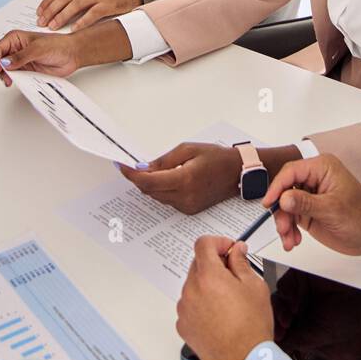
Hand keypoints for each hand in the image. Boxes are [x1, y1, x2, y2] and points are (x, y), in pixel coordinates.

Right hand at [0, 29, 88, 85]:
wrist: (72, 54)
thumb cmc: (58, 44)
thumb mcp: (38, 49)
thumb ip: (21, 56)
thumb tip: (6, 62)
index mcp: (16, 38)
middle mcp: (16, 49)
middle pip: (0, 61)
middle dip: (0, 69)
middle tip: (6, 77)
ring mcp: (21, 61)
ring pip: (6, 70)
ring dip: (6, 76)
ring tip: (10, 81)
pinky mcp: (27, 70)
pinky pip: (17, 77)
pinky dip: (15, 80)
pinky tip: (18, 82)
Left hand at [36, 0, 141, 30]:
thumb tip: (59, 1)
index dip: (48, 0)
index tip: (40, 10)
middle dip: (51, 10)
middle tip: (42, 21)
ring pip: (76, 4)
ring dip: (62, 16)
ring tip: (54, 26)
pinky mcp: (109, 4)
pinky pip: (93, 13)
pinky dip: (82, 21)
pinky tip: (74, 28)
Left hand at [119, 142, 241, 213]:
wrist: (237, 172)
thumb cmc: (216, 157)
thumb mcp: (187, 150)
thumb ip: (164, 161)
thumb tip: (144, 167)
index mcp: (185, 180)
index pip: (149, 181)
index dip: (132, 175)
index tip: (122, 166)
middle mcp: (185, 197)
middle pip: (150, 191)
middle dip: (138, 179)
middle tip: (131, 166)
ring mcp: (188, 206)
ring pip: (157, 197)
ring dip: (149, 185)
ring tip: (147, 170)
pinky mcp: (190, 209)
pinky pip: (167, 200)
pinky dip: (161, 190)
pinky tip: (163, 179)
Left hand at [176, 235, 273, 359]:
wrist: (244, 359)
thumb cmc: (251, 328)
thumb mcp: (255, 287)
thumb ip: (242, 262)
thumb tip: (237, 251)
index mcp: (209, 276)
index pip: (203, 243)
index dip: (218, 242)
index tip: (228, 248)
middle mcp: (192, 290)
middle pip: (198, 263)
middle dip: (214, 264)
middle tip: (232, 274)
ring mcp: (185, 308)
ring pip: (193, 284)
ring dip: (206, 284)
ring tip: (227, 300)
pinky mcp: (183, 324)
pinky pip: (189, 304)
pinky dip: (200, 303)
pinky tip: (218, 313)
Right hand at [264, 154, 360, 255]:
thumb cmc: (360, 217)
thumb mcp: (332, 209)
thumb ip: (305, 203)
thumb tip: (283, 198)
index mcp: (321, 168)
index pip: (291, 172)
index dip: (277, 186)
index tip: (269, 203)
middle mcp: (313, 179)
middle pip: (284, 189)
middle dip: (281, 210)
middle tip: (283, 228)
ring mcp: (309, 195)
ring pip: (284, 205)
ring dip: (284, 223)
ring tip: (289, 239)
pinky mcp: (307, 210)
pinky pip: (290, 217)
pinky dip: (288, 229)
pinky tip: (293, 240)